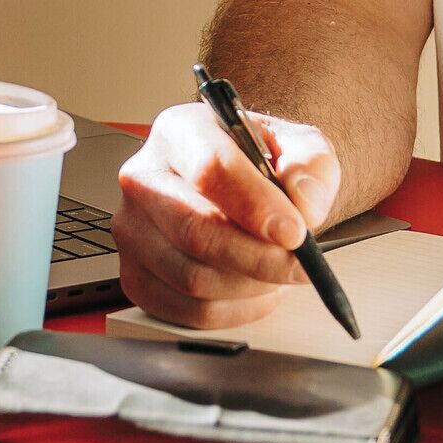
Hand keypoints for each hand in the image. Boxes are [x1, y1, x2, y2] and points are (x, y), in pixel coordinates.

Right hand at [115, 99, 343, 329]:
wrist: (241, 189)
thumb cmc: (262, 165)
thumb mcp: (299, 147)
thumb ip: (310, 166)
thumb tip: (303, 204)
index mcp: (180, 132)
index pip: (209, 168)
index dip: (255, 206)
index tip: (295, 232)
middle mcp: (144, 178)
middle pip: (196, 231)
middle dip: (259, 258)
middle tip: (299, 265)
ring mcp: (132, 230)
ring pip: (192, 278)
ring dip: (250, 286)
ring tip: (278, 272)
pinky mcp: (134, 275)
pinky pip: (187, 311)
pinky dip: (234, 311)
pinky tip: (256, 290)